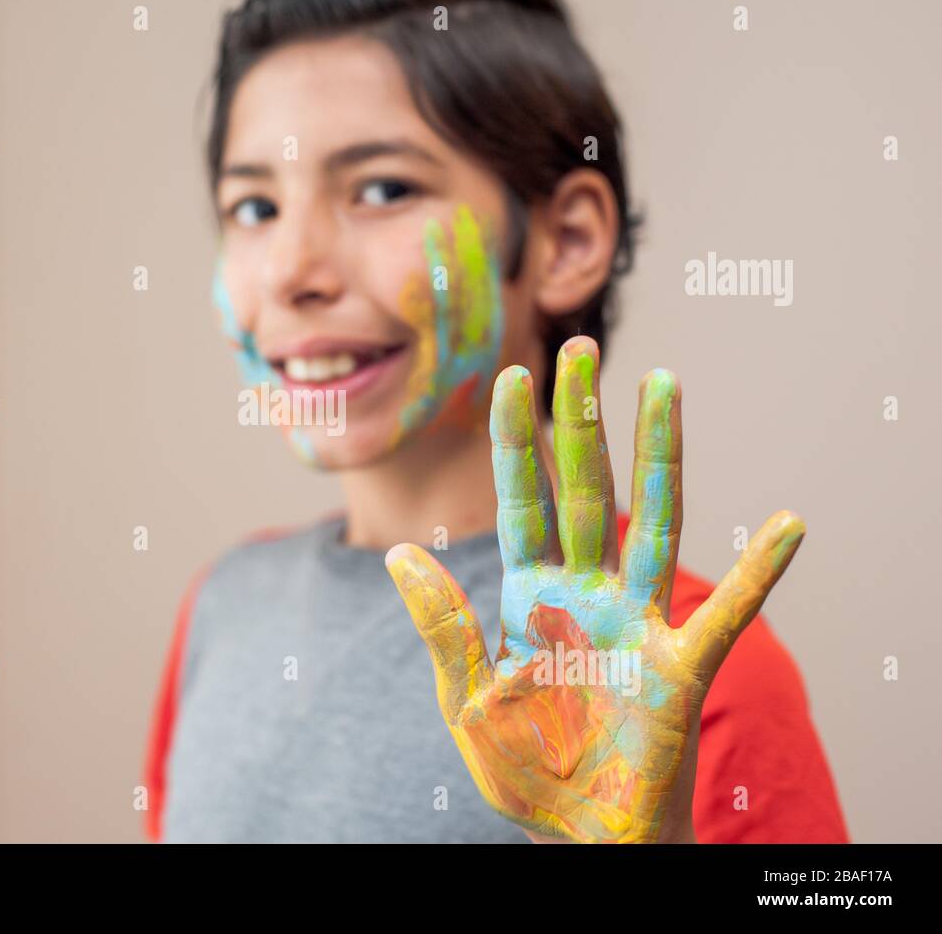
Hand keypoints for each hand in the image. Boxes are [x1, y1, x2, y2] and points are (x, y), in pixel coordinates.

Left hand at [385, 336, 805, 842]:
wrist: (579, 835)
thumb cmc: (526, 769)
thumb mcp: (467, 698)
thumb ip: (442, 624)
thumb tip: (397, 550)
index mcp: (530, 596)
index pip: (521, 502)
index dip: (516, 442)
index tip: (513, 377)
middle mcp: (585, 593)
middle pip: (584, 489)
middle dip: (580, 421)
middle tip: (580, 348)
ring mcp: (636, 622)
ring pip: (650, 521)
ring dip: (658, 454)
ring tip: (664, 385)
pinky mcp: (679, 667)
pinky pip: (727, 614)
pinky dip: (760, 572)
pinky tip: (788, 523)